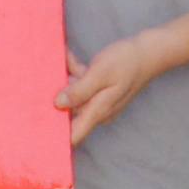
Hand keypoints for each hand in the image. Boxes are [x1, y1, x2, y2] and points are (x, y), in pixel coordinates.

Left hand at [53, 34, 169, 144]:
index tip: (39, 127)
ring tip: (67, 60)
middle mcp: (97, 111)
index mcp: (98, 111)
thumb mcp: (100, 74)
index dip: (57, 135)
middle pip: (69, 110)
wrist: (148, 53)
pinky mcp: (99, 91)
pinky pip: (81, 85)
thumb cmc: (127, 62)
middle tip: (54, 72)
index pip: (74, 135)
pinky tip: (70, 57)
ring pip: (73, 94)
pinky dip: (75, 72)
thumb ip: (79, 90)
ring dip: (68, 77)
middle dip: (61, 91)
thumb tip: (58, 104)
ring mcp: (98, 101)